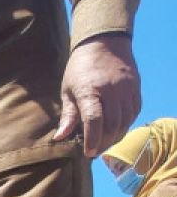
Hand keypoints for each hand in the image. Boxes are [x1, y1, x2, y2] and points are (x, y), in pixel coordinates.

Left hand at [54, 33, 140, 156]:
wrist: (104, 43)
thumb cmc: (80, 69)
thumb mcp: (67, 90)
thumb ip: (67, 115)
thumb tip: (60, 137)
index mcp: (90, 91)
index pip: (94, 120)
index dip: (92, 139)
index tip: (87, 153)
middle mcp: (112, 91)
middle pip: (112, 125)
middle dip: (103, 143)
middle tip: (94, 151)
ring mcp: (126, 90)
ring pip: (125, 122)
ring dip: (115, 137)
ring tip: (103, 143)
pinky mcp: (136, 89)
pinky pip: (134, 113)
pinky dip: (125, 126)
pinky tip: (115, 131)